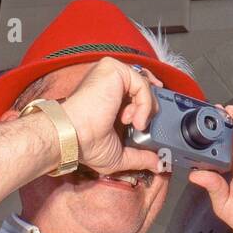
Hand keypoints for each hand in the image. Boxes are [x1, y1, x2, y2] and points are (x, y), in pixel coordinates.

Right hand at [47, 58, 163, 174]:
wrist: (73, 136)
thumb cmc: (86, 144)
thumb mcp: (120, 155)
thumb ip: (141, 156)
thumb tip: (159, 164)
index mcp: (110, 97)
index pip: (138, 92)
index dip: (151, 105)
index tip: (152, 122)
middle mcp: (109, 82)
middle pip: (145, 85)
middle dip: (152, 107)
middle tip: (143, 126)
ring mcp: (110, 74)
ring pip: (145, 84)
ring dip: (147, 108)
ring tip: (136, 125)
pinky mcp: (113, 69)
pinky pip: (141, 83)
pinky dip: (145, 104)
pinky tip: (136, 120)